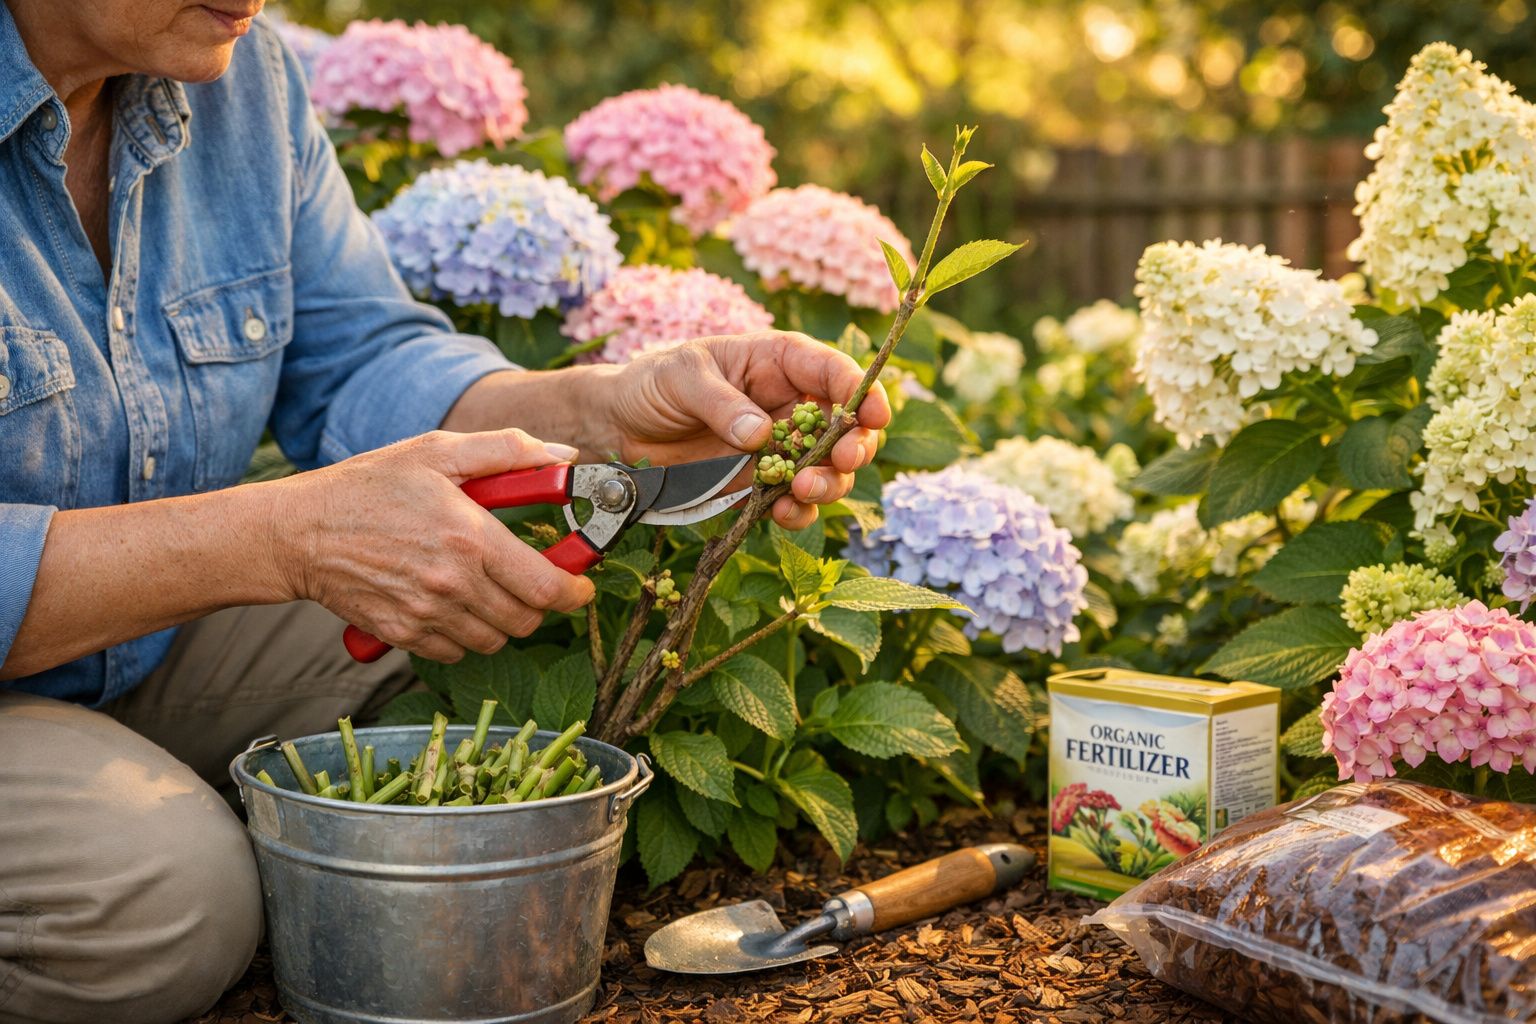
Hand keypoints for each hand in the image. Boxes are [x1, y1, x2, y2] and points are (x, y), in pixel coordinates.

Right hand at [274, 429, 594, 662]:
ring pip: (495, 639)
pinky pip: (457, 652)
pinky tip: (452, 603)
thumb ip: (507, 451)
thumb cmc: (369, 486)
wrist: (299, 532)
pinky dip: (464, 635)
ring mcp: (427, 615)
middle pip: (527, 620)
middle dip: (539, 603)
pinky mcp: (404, 635)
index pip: (547, 587)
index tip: (580, 584)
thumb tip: (563, 457)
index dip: (575, 590)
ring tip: (487, 588)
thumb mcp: (437, 451)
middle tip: (531, 580)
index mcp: (470, 538)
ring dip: (502, 620)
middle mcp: (453, 583)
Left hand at [599, 331, 892, 528]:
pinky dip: (799, 511)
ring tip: (802, 490)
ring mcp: (781, 448)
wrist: (618, 428)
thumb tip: (760, 434)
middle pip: (847, 426)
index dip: (861, 392)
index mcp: (779, 362)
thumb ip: (721, 403)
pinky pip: (796, 501)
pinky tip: (783, 513)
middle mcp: (791, 404)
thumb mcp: (681, 378)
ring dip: (829, 483)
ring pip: (829, 469)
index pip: (834, 371)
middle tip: (842, 462)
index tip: (872, 416)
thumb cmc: (652, 384)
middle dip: (854, 446)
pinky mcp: (763, 484)